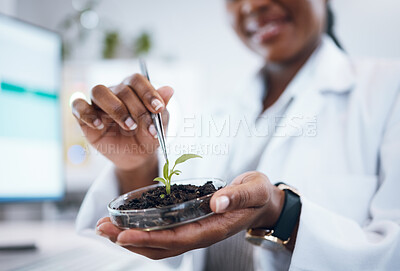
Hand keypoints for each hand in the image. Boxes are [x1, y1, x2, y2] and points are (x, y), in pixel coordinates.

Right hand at [71, 74, 173, 170]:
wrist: (137, 157)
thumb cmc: (147, 137)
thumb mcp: (159, 126)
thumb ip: (162, 109)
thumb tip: (169, 89)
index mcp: (133, 90)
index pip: (137, 80)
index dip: (148, 92)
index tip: (158, 108)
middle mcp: (115, 92)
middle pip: (122, 89)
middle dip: (138, 109)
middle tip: (147, 127)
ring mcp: (99, 104)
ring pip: (99, 91)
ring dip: (116, 108)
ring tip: (129, 126)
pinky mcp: (84, 118)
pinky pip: (78, 106)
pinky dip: (87, 112)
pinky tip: (99, 124)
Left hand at [96, 171, 284, 258]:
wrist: (261, 201)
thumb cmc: (257, 195)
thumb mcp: (253, 190)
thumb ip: (237, 196)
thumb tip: (216, 203)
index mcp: (214, 229)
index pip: (178, 239)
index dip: (150, 239)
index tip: (124, 235)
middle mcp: (200, 234)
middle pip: (161, 246)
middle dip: (130, 240)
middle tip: (102, 229)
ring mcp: (193, 231)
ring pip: (158, 242)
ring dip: (131, 237)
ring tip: (105, 228)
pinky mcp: (189, 223)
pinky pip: (162, 232)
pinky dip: (142, 230)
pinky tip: (126, 223)